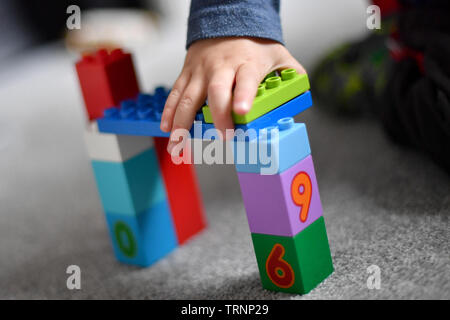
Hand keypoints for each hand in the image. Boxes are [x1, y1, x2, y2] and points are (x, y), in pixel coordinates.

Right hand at [160, 37, 304, 152]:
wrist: (227, 20)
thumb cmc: (255, 44)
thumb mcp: (280, 56)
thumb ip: (292, 76)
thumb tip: (301, 97)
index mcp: (247, 64)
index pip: (246, 81)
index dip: (243, 96)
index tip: (242, 112)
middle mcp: (222, 67)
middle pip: (216, 91)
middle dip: (218, 116)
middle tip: (223, 136)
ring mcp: (201, 70)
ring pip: (189, 97)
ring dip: (182, 122)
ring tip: (179, 144)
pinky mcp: (187, 73)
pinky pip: (176, 93)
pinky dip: (170, 111)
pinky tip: (167, 128)